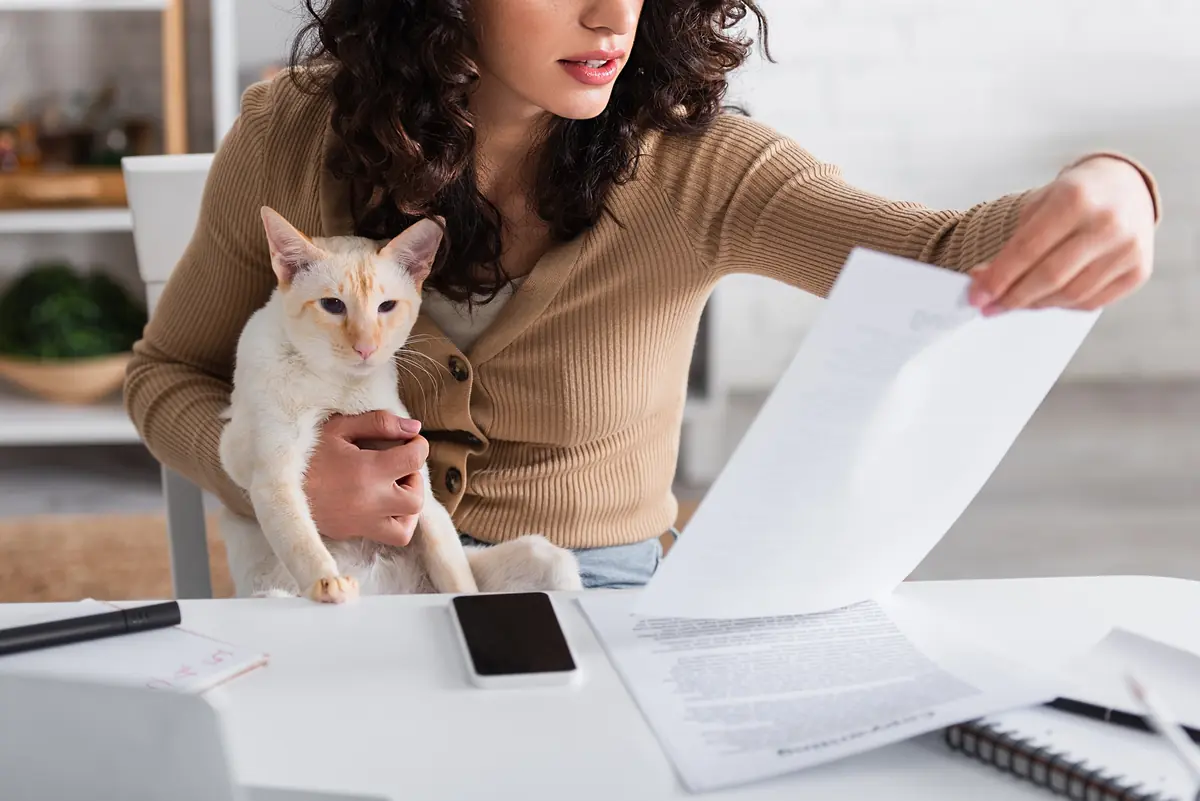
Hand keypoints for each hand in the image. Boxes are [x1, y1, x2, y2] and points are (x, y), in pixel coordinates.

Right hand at [303, 410, 428, 546]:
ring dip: (407, 508)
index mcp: (368, 471)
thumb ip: (378, 423)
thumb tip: (413, 427)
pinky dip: (392, 523)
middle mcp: (369, 502)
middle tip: (400, 467)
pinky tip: (380, 505)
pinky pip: (385, 537)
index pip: (414, 460)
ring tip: (393, 489)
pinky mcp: (349, 533)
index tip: (410, 442)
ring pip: (405, 528)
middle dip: (415, 480)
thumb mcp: (338, 427)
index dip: (419, 446)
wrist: (271, 481)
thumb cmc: (304, 450)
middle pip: (416, 500)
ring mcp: (360, 522)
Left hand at [968, 156, 1155, 314]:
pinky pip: (1091, 303)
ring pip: (1070, 294)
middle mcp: (1106, 223)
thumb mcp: (1038, 207)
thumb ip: (1012, 245)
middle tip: (988, 307)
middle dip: (1012, 297)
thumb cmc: (1072, 198)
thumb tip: (982, 284)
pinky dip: (1061, 305)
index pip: (1028, 249)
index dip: (998, 278)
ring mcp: (1127, 249)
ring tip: (1013, 302)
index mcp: (1075, 199)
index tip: (976, 297)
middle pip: (1050, 276)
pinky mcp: (1138, 271)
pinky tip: (1045, 299)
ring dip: (1034, 304)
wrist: (1125, 188)